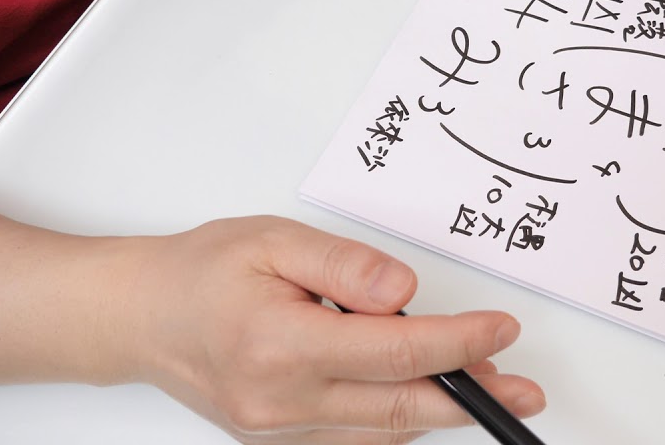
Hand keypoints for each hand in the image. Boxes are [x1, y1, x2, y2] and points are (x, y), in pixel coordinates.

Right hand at [127, 216, 544, 443]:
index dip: (459, 344)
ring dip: (440, 411)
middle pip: (400, 406)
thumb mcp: (272, 240)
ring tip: (489, 389)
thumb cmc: (202, 271)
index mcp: (281, 346)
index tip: (501, 331)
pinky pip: (356, 436)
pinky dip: (397, 417)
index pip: (395, 353)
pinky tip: (424, 394)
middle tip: (524, 390)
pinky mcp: (278, 439)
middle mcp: (281, 402)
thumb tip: (405, 291)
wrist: (140, 316)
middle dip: (473, 398)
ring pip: (382, 430)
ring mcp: (278, 430)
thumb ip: (344, 266)